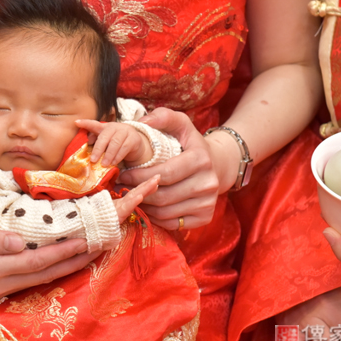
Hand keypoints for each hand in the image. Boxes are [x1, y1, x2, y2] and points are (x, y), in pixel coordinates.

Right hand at [0, 210, 99, 297]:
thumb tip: (18, 243)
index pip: (36, 261)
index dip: (62, 252)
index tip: (85, 239)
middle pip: (45, 274)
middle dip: (75, 261)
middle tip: (101, 247)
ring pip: (42, 278)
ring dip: (68, 266)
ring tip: (92, 253)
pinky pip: (33, 277)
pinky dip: (53, 268)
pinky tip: (67, 259)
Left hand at [75, 119, 151, 166]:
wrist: (135, 146)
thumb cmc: (117, 145)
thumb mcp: (106, 143)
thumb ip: (97, 143)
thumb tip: (88, 144)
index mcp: (105, 127)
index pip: (94, 124)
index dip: (86, 123)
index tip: (76, 123)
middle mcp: (115, 127)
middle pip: (105, 136)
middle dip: (98, 148)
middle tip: (93, 160)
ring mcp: (125, 131)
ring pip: (115, 142)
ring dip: (109, 155)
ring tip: (104, 164)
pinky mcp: (134, 139)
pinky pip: (125, 148)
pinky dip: (118, 156)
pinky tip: (114, 163)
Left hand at [117, 108, 220, 229]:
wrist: (218, 165)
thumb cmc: (191, 145)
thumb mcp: (181, 124)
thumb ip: (163, 117)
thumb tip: (143, 122)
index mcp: (201, 159)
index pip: (164, 174)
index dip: (139, 176)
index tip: (123, 174)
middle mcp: (208, 183)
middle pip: (164, 196)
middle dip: (138, 192)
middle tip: (123, 187)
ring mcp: (208, 203)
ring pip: (166, 212)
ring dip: (144, 206)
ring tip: (133, 196)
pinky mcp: (206, 217)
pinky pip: (173, 224)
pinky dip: (156, 218)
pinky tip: (147, 207)